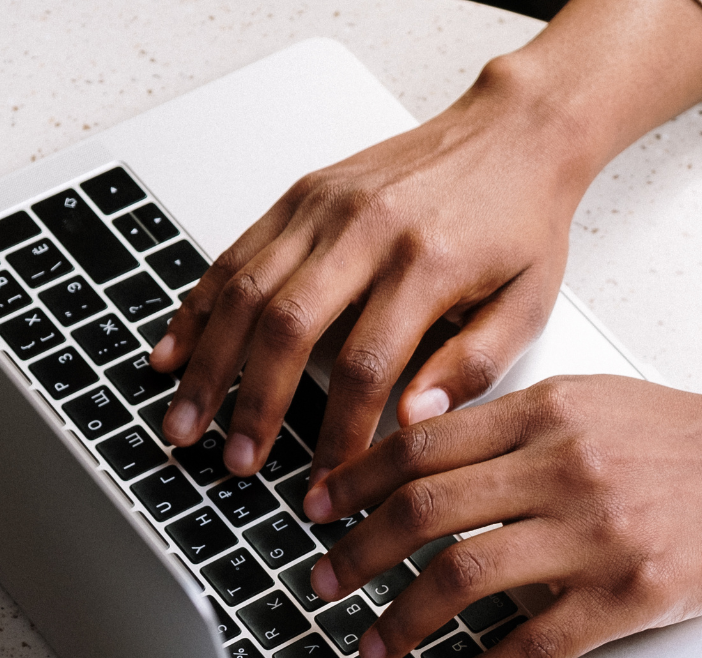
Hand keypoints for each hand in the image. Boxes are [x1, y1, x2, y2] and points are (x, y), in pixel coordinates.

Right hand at [144, 0, 701, 477]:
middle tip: (233, 461)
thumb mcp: (528, 304)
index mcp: (427, 263)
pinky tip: (174, 350)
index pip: (366, 366)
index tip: (326, 483)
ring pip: (245, 289)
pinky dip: (197, 306)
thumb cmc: (522, 221)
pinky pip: (235, 253)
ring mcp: (326, 206)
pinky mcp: (302, 194)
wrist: (516, 130)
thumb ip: (473, 367)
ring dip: (207, 363)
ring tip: (185, 421)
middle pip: (287, 327)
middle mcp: (367, 228)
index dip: (337, 434)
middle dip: (251, 404)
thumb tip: (412, 423)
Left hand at [305, 375, 701, 657]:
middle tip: (321, 583)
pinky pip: (530, 645)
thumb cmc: (690, 440)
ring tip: (372, 648)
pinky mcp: (631, 594)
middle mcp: (564, 465)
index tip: (317, 509)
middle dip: (355, 553)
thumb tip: (423, 449)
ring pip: (463, 576)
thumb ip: (514, 423)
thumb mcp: (596, 402)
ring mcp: (597, 532)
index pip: (422, 443)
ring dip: (401, 620)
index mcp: (547, 411)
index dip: (354, 480)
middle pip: (423, 509)